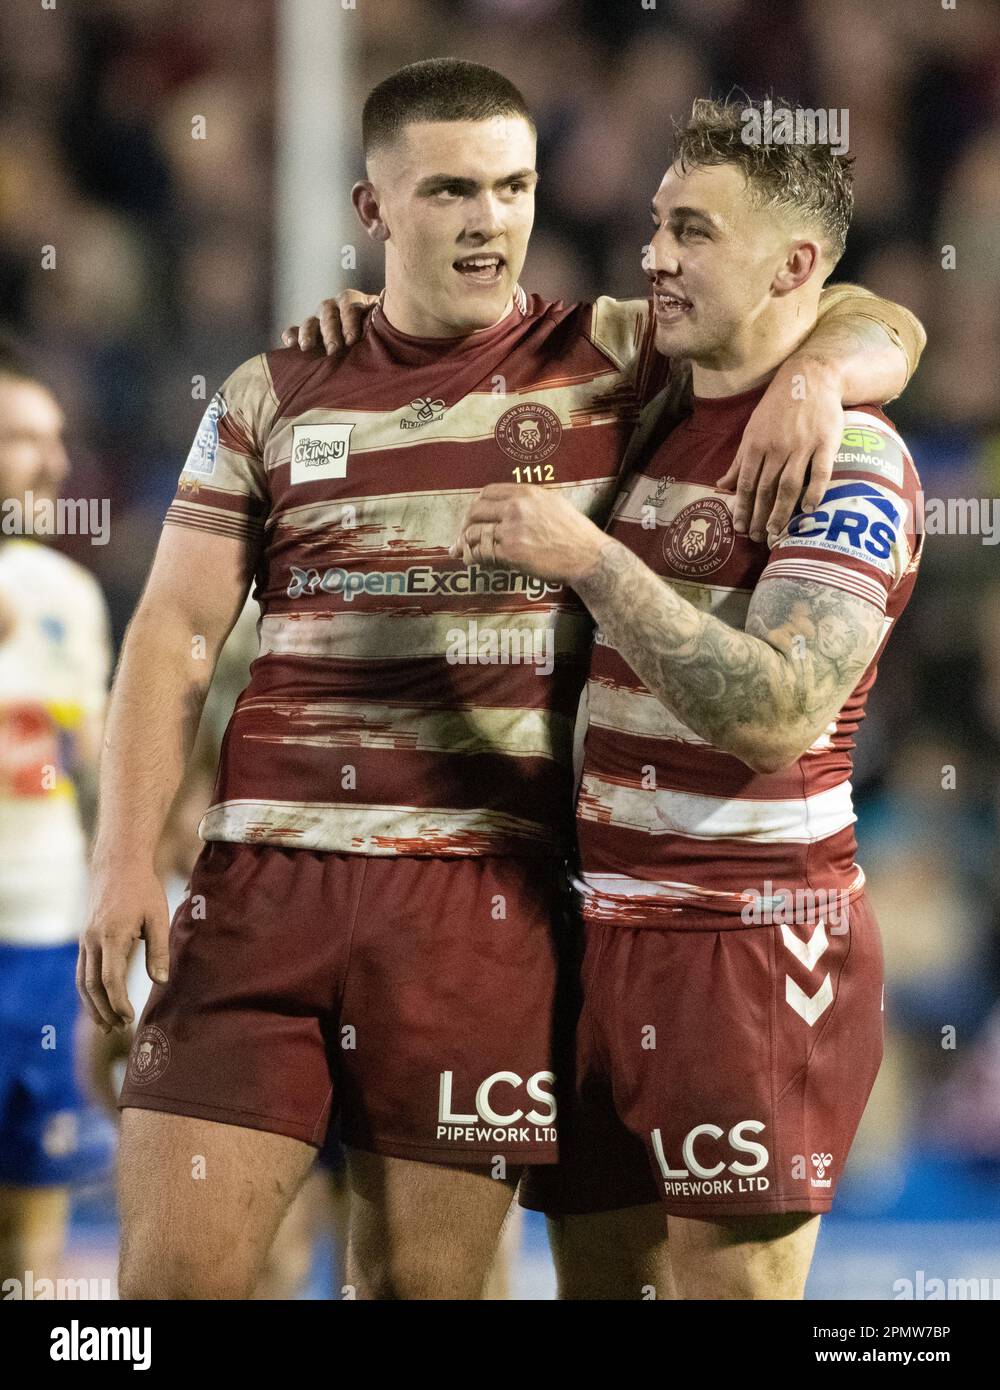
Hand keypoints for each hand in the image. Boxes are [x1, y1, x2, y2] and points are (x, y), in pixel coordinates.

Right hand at [77, 864, 169, 1031]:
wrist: (117, 864)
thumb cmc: (143, 889)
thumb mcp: (158, 917)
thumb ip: (158, 950)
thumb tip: (160, 981)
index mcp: (112, 936)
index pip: (110, 980)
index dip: (118, 1003)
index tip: (129, 1017)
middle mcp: (93, 941)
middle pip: (92, 986)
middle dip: (104, 1011)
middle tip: (118, 1029)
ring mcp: (85, 939)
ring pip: (82, 981)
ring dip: (92, 1005)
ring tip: (105, 1024)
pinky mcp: (85, 938)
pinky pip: (82, 970)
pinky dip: (87, 990)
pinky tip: (97, 1001)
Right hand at [280, 290, 379, 353]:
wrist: (370, 342)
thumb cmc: (379, 332)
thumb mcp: (383, 322)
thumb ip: (383, 313)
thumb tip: (386, 295)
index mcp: (353, 301)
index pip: (348, 305)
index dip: (349, 321)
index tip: (352, 340)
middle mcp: (334, 307)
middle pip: (328, 313)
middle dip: (330, 331)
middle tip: (334, 349)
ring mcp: (319, 319)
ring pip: (310, 321)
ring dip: (308, 333)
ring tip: (307, 348)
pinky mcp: (308, 333)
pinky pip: (294, 331)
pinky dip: (291, 336)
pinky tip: (290, 345)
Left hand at [449, 484, 606, 584]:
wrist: (588, 556)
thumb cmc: (576, 534)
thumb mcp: (554, 504)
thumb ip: (531, 502)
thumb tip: (511, 507)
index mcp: (527, 493)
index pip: (487, 492)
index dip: (477, 504)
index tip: (475, 516)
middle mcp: (516, 508)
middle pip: (475, 511)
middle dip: (465, 524)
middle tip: (464, 535)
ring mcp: (511, 530)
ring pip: (474, 533)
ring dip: (465, 543)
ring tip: (463, 552)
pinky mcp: (510, 552)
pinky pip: (481, 552)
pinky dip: (473, 557)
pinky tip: (473, 561)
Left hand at [716, 356, 842, 542]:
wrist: (809, 377)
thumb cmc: (778, 407)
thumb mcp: (752, 430)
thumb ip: (739, 460)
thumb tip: (721, 486)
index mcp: (756, 445)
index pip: (747, 483)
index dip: (743, 508)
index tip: (739, 528)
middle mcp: (777, 447)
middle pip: (766, 489)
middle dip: (760, 516)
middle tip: (757, 538)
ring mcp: (803, 445)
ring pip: (790, 484)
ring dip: (782, 511)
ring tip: (776, 532)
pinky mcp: (826, 442)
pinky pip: (821, 471)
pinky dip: (815, 491)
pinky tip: (809, 509)